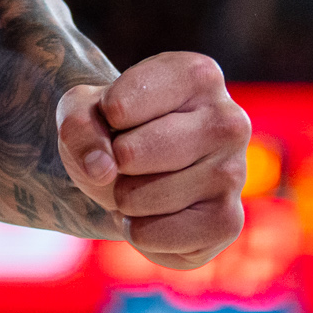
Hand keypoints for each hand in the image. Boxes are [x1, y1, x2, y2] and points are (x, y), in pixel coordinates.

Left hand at [56, 52, 248, 266]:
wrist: (136, 172)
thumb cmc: (115, 128)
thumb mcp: (81, 110)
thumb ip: (78, 124)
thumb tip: (101, 169)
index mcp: (198, 75)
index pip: (118, 106)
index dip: (102, 118)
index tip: (118, 115)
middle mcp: (229, 120)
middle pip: (130, 153)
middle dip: (113, 163)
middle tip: (129, 158)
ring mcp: (234, 173)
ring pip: (142, 198)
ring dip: (124, 200)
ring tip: (143, 185)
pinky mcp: (228, 222)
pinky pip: (155, 237)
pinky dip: (138, 232)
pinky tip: (157, 214)